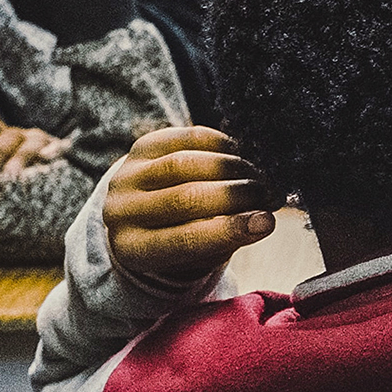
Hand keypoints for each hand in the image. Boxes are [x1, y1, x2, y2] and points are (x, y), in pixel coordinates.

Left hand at [0, 118, 74, 179]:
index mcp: (2, 136)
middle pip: (10, 137)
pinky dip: (54, 150)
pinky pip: (59, 149)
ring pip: (32, 144)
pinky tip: (48, 157)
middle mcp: (22, 137)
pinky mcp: (58, 155)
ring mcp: (42, 145)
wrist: (40, 189)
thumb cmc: (2, 181)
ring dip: (21, 157)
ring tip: (12, 173)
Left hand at [104, 126, 282, 287]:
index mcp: (133, 249)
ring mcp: (127, 175)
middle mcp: (121, 211)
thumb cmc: (181, 238)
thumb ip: (224, 238)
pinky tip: (240, 155)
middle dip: (236, 195)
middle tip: (270, 196)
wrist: (142, 211)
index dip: (229, 230)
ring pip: (185, 165)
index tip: (267, 222)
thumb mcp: (197, 253)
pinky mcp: (141, 146)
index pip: (183, 240)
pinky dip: (219, 145)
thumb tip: (263, 219)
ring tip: (259, 178)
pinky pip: (184, 138)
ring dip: (232, 169)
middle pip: (185, 198)